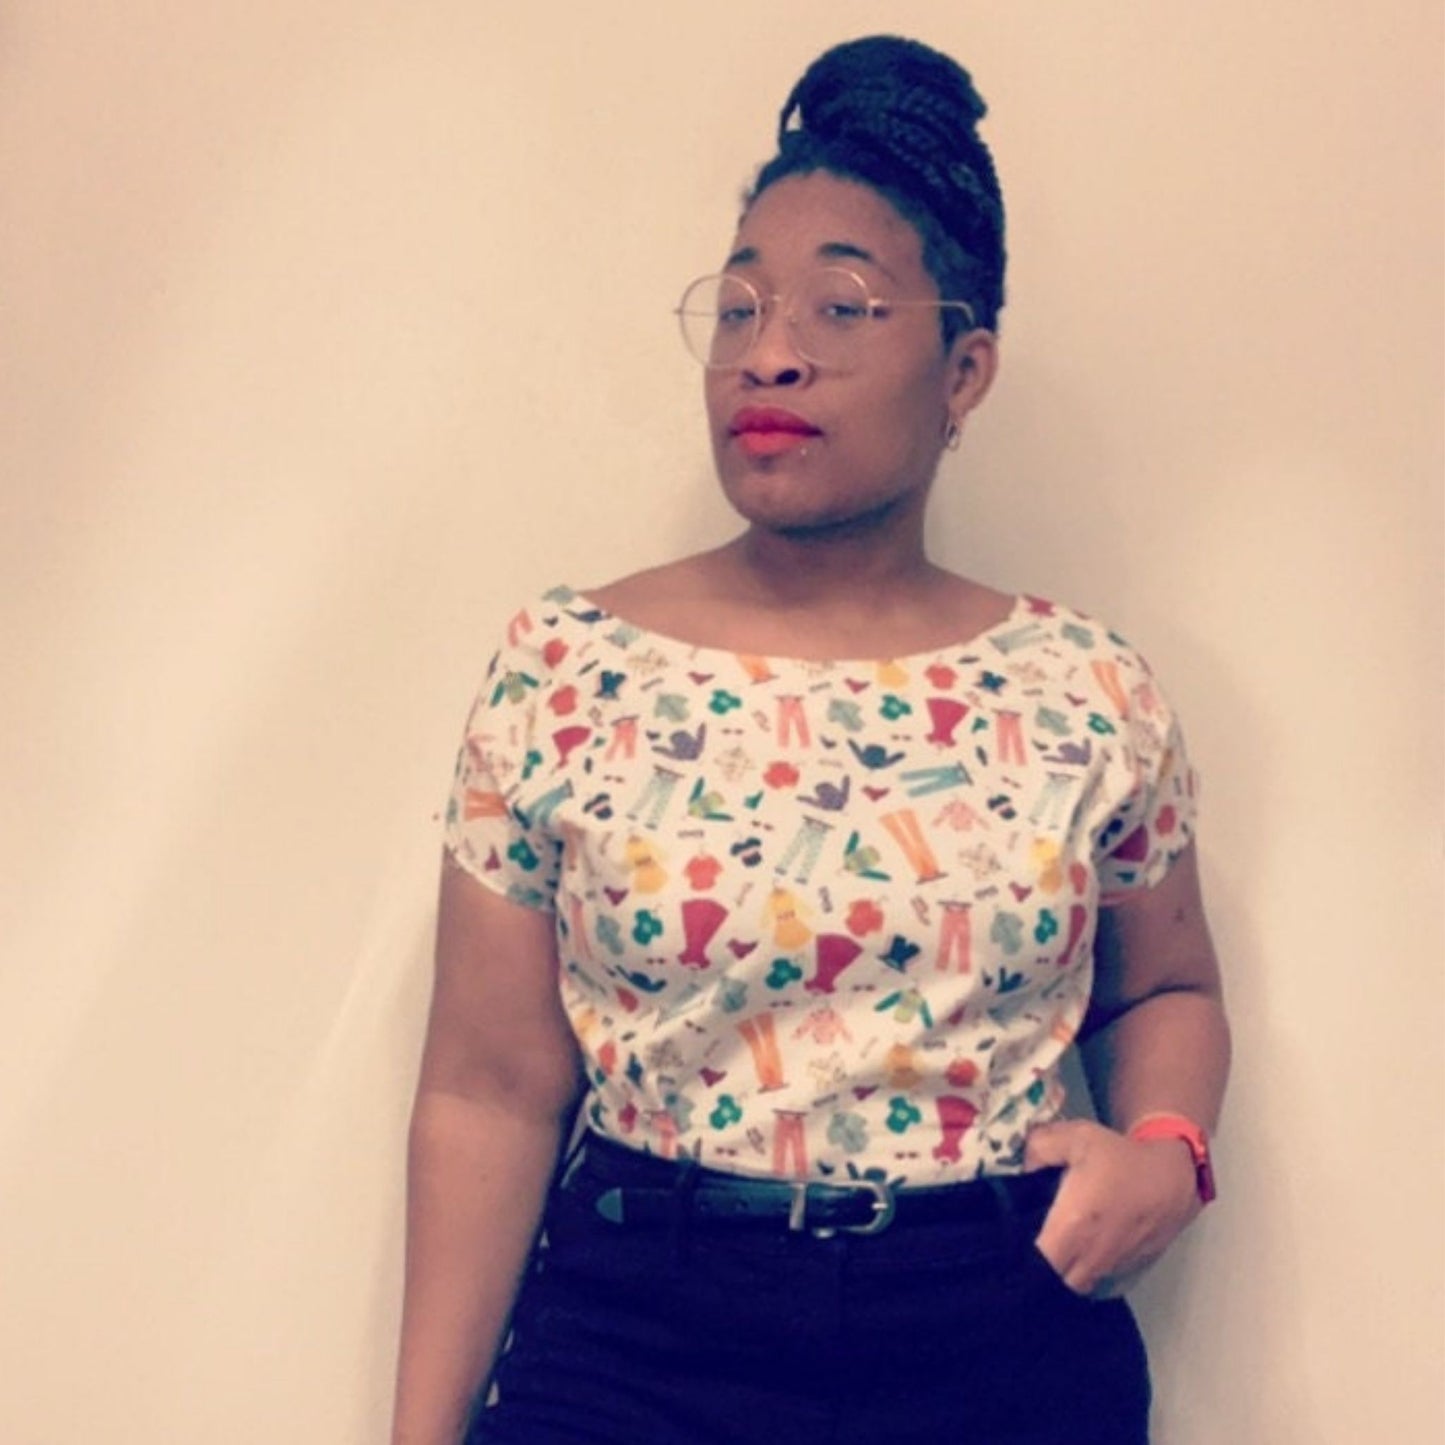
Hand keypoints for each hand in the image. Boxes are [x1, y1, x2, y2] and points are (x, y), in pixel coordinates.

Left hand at [1024, 1118, 1200, 1296]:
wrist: (1171, 1176)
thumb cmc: (1119, 1156)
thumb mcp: (1074, 1137)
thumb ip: (1038, 1148)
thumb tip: (1020, 1167)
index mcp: (1072, 1226)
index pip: (1037, 1264)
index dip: (1018, 1261)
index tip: (1009, 1246)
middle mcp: (1090, 1255)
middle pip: (1051, 1283)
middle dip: (1035, 1270)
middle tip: (1026, 1246)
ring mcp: (1109, 1267)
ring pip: (1074, 1284)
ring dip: (1059, 1272)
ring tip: (1049, 1248)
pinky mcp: (1125, 1270)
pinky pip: (1094, 1280)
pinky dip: (1081, 1271)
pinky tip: (1075, 1249)